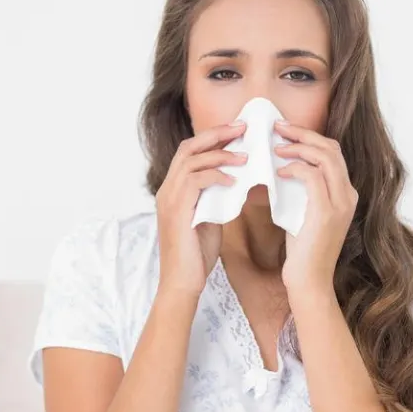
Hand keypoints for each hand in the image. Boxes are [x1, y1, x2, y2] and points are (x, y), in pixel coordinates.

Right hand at [154, 121, 247, 296]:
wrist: (183, 282)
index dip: (214, 138)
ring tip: (245, 155)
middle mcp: (167, 189)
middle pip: (189, 147)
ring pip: (191, 160)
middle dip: (217, 134)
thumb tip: (237, 182)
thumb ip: (216, 198)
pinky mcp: (177, 210)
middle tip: (243, 128)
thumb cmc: (196, 255)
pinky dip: (216, 175)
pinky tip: (235, 180)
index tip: (239, 131)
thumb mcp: (210, 219)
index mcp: (174, 190)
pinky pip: (196, 181)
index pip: (191, 152)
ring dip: (220, 154)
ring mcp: (169, 199)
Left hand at [273, 120, 357, 300]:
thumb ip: (301, 191)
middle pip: (331, 148)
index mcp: (345, 194)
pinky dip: (295, 167)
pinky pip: (312, 176)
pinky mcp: (327, 212)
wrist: (310, 281)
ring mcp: (340, 203)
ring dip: (298, 146)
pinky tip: (279, 171)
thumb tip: (281, 168)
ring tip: (277, 146)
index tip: (285, 132)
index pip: (332, 153)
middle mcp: (348, 195)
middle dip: (303, 134)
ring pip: (325, 157)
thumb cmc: (303, 251)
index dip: (309, 138)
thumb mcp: (304, 214)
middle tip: (278, 128)